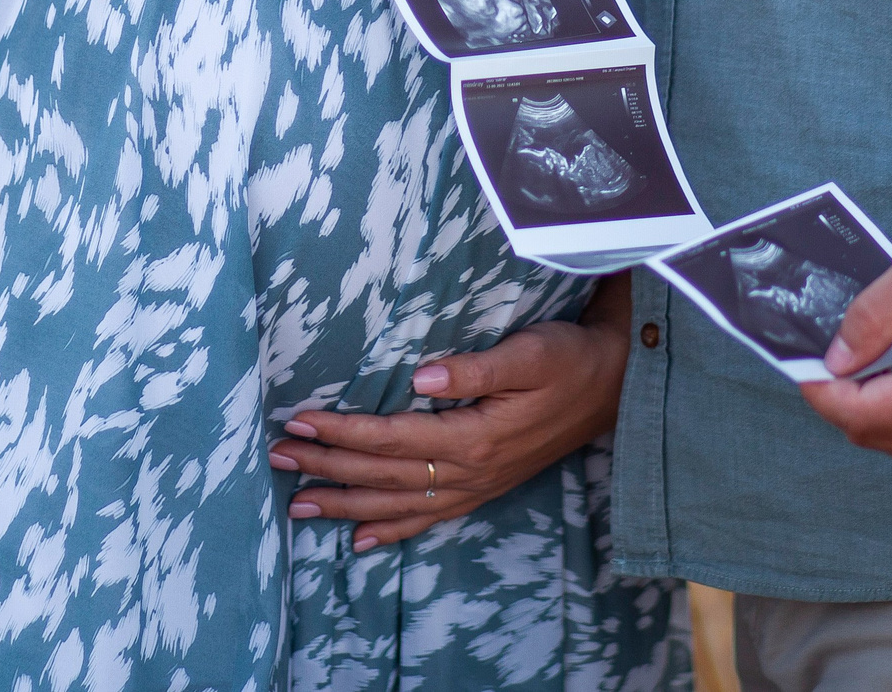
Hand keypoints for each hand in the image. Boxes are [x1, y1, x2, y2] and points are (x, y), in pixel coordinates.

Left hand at [269, 279, 632, 551]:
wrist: (615, 385)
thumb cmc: (569, 359)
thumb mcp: (529, 352)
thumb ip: (474, 368)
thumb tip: (420, 373)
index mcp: (475, 436)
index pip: (391, 438)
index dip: (342, 432)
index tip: (298, 420)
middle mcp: (470, 470)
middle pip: (383, 475)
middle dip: (326, 467)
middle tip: (276, 457)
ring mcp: (477, 485)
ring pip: (398, 503)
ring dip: (345, 503)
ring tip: (297, 504)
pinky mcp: (485, 487)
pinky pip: (429, 518)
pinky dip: (391, 530)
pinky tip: (360, 540)